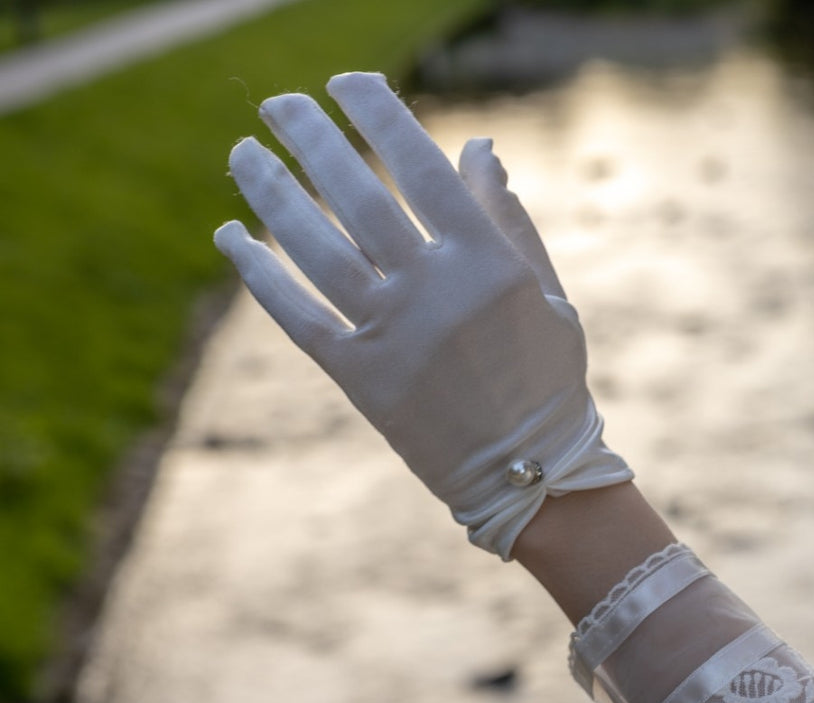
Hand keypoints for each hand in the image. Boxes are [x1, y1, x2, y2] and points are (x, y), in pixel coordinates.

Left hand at [214, 72, 630, 558]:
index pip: (420, 165)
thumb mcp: (546, 291)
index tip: (348, 84)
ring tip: (242, 154)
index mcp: (486, 261)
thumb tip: (476, 146)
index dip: (379, 115)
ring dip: (270, 194)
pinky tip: (233, 236)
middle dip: (310, 138)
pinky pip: (297, 315)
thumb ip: (507, 219)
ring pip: (314, 247)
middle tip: (277, 103)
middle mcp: (434, 290)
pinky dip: (260, 273)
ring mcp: (394, 334)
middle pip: (356, 194)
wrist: (528, 472)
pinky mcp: (360, 377)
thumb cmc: (546, 376)